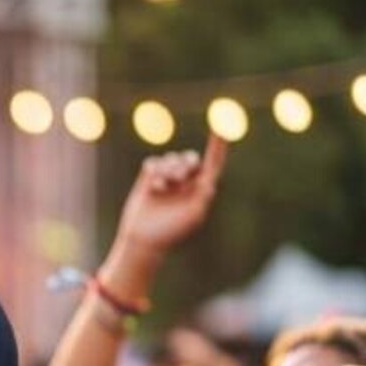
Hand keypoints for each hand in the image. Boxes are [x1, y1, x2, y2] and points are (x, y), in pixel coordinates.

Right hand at [111, 135, 227, 263]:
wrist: (144, 238)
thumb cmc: (171, 232)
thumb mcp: (192, 217)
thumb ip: (202, 198)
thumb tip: (210, 184)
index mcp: (201, 190)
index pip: (214, 163)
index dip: (218, 146)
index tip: (221, 127)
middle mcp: (187, 182)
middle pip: (192, 159)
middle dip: (186, 164)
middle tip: (179, 177)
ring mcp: (168, 179)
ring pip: (171, 158)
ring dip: (169, 169)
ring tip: (164, 185)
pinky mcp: (149, 178)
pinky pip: (154, 162)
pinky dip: (156, 172)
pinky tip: (155, 186)